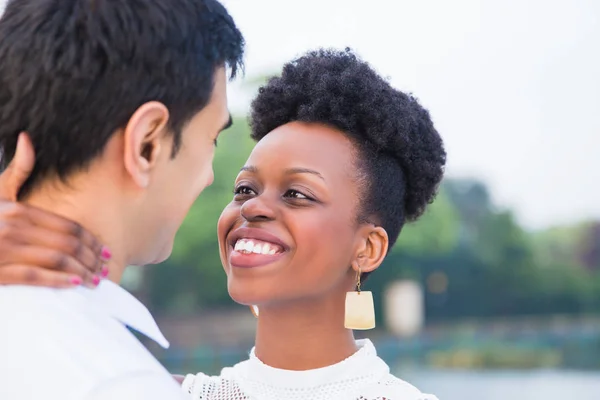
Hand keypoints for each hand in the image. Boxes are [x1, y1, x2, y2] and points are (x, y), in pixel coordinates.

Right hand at [0, 133, 108, 287]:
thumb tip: (27, 137)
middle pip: (68, 243)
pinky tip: (73, 285)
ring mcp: (4, 251)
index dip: (92, 240)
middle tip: (105, 268)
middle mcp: (12, 228)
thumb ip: (16, 171)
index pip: (68, 227)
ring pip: (56, 260)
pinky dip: (58, 281)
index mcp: (17, 210)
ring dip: (81, 271)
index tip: (106, 251)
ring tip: (94, 280)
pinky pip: (35, 277)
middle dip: (92, 258)